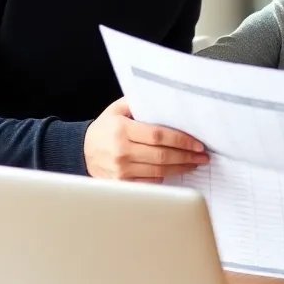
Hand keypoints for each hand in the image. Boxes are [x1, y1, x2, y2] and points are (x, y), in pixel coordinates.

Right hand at [84, 97, 208, 181]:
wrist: (81, 151)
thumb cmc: (104, 129)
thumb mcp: (117, 110)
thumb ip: (138, 103)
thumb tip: (164, 99)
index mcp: (122, 130)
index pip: (159, 136)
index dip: (181, 141)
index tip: (197, 144)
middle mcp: (122, 151)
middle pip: (162, 155)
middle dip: (186, 156)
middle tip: (202, 156)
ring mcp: (121, 170)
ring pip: (159, 171)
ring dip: (180, 168)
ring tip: (194, 163)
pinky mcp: (121, 184)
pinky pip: (150, 182)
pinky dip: (165, 177)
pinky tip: (175, 171)